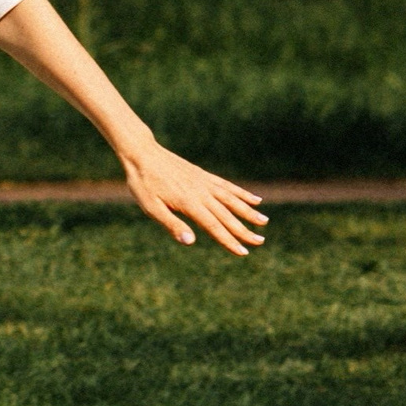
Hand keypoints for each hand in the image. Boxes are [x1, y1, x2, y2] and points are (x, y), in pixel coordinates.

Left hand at [117, 136, 265, 253]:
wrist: (141, 153)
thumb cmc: (143, 183)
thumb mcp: (151, 207)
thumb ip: (172, 224)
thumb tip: (191, 242)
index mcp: (189, 204)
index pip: (214, 226)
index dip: (229, 240)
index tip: (244, 252)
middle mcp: (201, 193)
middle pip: (227, 215)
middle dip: (244, 230)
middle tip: (260, 241)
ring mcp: (204, 182)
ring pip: (232, 199)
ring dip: (248, 211)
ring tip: (264, 221)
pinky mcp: (203, 175)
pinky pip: (227, 185)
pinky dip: (241, 193)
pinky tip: (255, 199)